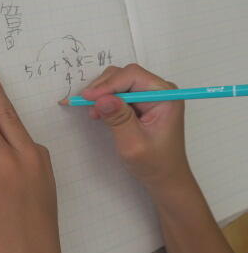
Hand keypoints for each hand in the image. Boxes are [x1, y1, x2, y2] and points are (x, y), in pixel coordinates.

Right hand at [79, 64, 190, 187]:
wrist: (165, 177)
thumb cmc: (154, 163)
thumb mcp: (133, 143)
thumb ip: (119, 119)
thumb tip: (101, 99)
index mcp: (165, 96)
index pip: (133, 76)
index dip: (108, 84)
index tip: (87, 98)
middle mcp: (159, 90)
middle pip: (125, 75)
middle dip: (103, 87)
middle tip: (85, 104)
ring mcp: (150, 95)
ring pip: (119, 81)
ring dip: (102, 94)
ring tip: (93, 113)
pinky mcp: (142, 102)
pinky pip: (120, 92)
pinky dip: (106, 100)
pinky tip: (98, 113)